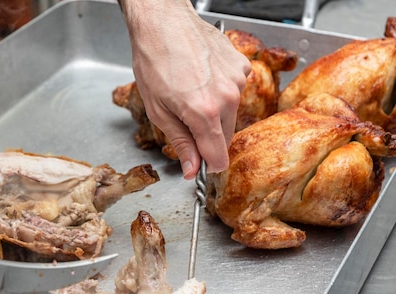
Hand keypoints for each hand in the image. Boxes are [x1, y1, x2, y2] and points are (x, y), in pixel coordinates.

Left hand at [120, 0, 250, 177]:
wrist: (163, 22)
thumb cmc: (154, 61)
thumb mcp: (158, 111)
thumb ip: (180, 143)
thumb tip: (191, 169)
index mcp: (204, 112)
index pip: (218, 156)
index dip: (208, 165)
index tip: (200, 165)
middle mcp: (227, 97)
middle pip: (225, 136)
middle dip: (207, 137)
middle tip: (184, 120)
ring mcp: (237, 80)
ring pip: (231, 113)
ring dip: (214, 113)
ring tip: (190, 92)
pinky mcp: (242, 66)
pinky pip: (234, 91)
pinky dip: (220, 92)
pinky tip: (201, 78)